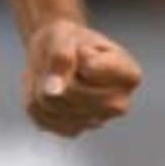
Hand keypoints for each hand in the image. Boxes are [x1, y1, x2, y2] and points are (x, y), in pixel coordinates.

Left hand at [23, 19, 140, 138]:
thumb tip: (53, 90)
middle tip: (63, 63)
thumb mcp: (65, 34)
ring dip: (41, 84)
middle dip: (57, 72)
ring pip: (51, 105)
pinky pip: (40, 117)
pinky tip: (48, 89)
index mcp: (129, 75)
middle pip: (71, 92)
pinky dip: (35, 99)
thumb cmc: (69, 40)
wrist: (57, 53)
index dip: (76, 54)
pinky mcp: (72, 131)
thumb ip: (61, 56)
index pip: (90, 68)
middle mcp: (119, 104)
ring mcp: (96, 122)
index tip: (81, 49)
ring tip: (54, 74)